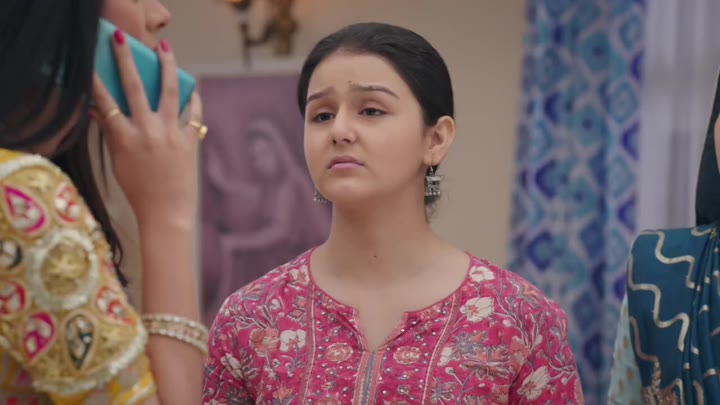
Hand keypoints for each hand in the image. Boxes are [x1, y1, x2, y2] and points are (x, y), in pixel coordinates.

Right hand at [91, 31, 203, 226]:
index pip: (105, 102)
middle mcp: (147, 131)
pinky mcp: (190, 140)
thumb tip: (101, 113)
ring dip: (167, 66)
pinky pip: (193, 112)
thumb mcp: (118, 162)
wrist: (167, 212)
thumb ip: (113, 135)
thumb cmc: (139, 190)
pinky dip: (192, 98)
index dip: (96, 80)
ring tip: (165, 48)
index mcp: (124, 138)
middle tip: (122, 40)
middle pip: (135, 87)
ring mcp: (170, 134)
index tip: (91, 63)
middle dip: (127, 59)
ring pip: (169, 91)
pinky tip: (191, 88)